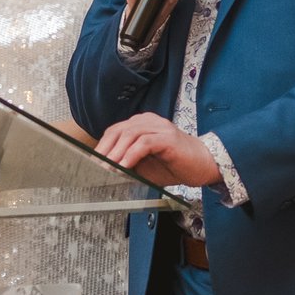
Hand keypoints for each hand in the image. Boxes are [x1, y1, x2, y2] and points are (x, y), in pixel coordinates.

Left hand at [94, 112, 219, 188]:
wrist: (205, 165)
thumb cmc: (176, 165)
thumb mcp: (145, 166)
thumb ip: (127, 165)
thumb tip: (106, 173)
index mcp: (142, 125)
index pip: (115, 131)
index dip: (101, 147)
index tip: (90, 163)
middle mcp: (150, 122)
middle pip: (119, 130)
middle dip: (104, 150)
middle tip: (95, 167)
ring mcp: (160, 127)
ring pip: (130, 134)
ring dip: (115, 153)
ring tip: (107, 168)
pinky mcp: (168, 138)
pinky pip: (144, 143)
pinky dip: (131, 155)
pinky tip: (124, 166)